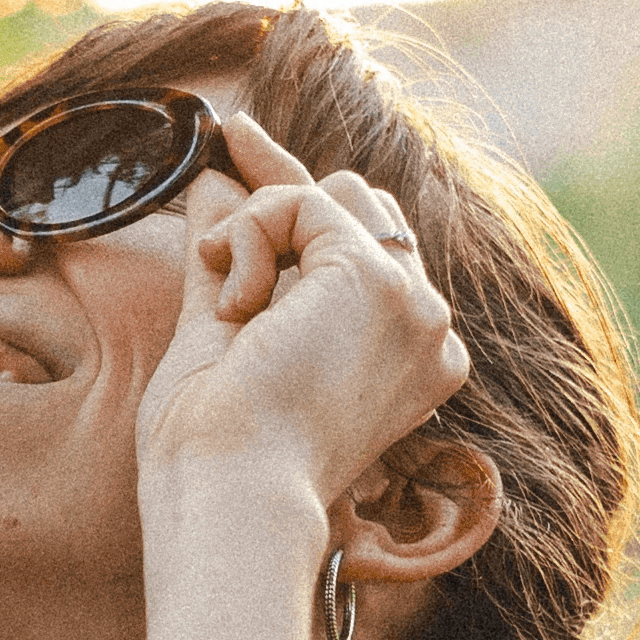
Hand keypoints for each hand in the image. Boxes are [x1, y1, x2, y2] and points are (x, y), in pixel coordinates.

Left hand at [134, 113, 468, 523]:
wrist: (232, 493)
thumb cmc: (218, 449)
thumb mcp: (223, 338)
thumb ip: (232, 259)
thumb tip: (214, 181)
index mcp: (406, 358)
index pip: (363, 244)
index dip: (293, 195)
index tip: (234, 147)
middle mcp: (428, 331)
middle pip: (358, 206)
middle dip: (277, 201)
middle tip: (212, 231)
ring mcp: (412, 303)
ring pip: (330, 197)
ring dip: (258, 236)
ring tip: (233, 314)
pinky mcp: (375, 280)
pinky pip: (301, 202)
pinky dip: (250, 237)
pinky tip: (239, 307)